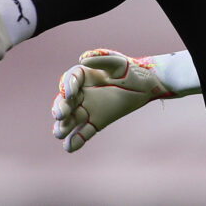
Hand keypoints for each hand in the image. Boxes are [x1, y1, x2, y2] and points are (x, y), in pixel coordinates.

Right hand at [51, 48, 175, 152]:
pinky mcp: (96, 123)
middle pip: (64, 102)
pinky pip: (82, 133)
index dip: (67, 86)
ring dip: (63, 126)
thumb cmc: (130, 70)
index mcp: (84, 76)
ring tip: (60, 132)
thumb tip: (82, 59)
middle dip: (60, 108)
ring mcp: (87, 109)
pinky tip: (69, 147)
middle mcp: (81, 93)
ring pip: (70, 119)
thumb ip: (101, 58)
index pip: (70, 80)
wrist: (146, 86)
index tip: (69, 93)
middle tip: (61, 114)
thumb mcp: (118, 62)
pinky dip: (75, 141)